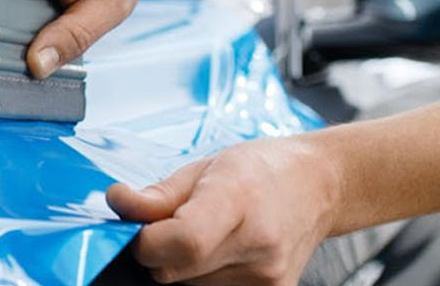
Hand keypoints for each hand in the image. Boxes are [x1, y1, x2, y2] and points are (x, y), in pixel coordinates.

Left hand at [105, 138, 343, 284]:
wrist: (319, 185)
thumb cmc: (262, 169)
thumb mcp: (204, 166)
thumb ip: (158, 194)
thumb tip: (120, 205)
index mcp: (238, 199)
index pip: (182, 241)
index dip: (146, 241)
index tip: (138, 227)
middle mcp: (258, 244)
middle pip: (173, 272)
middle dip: (158, 252)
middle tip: (173, 224)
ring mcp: (268, 277)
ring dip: (182, 265)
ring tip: (208, 232)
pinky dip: (203, 275)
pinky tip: (222, 251)